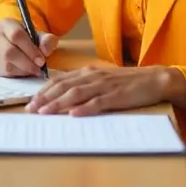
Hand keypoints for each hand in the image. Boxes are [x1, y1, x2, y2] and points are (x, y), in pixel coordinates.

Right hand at [0, 18, 57, 77]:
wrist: (16, 46)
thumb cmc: (29, 39)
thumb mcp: (40, 36)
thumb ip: (47, 40)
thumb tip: (45, 50)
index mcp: (6, 24)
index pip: (16, 35)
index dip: (30, 49)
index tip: (42, 60)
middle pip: (9, 52)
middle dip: (27, 62)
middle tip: (39, 67)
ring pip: (7, 64)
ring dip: (24, 69)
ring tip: (35, 69)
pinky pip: (6, 72)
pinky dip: (19, 74)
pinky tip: (26, 71)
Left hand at [26, 65, 171, 115]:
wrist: (154, 79)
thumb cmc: (127, 82)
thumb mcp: (103, 79)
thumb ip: (85, 84)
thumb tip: (65, 94)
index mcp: (88, 72)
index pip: (60, 80)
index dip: (44, 90)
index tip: (31, 102)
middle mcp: (93, 76)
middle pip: (64, 86)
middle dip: (45, 98)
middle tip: (31, 110)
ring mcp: (104, 85)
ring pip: (76, 93)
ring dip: (58, 103)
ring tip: (45, 112)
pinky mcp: (116, 96)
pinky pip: (98, 102)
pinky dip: (85, 108)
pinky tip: (74, 115)